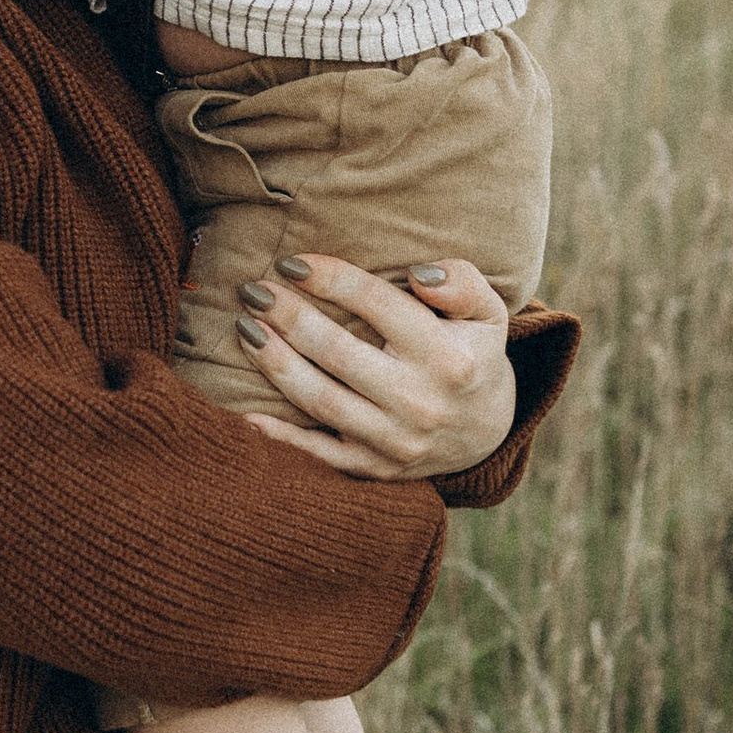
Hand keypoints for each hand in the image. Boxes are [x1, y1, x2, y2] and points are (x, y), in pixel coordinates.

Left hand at [230, 255, 514, 480]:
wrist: (485, 431)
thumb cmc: (472, 353)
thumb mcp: (487, 311)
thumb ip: (462, 282)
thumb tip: (419, 274)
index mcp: (447, 357)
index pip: (378, 305)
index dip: (330, 279)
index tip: (290, 262)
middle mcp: (421, 402)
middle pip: (339, 353)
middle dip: (289, 318)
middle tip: (253, 291)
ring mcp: (396, 441)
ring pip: (322, 401)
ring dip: (276, 364)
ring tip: (245, 329)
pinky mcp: (376, 469)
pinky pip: (320, 456)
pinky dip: (281, 436)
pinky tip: (245, 410)